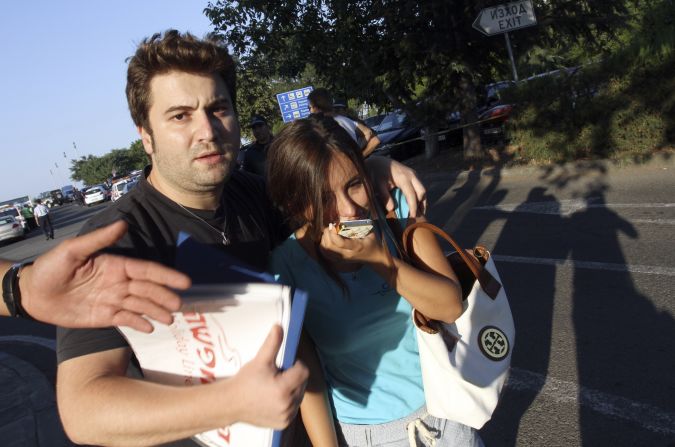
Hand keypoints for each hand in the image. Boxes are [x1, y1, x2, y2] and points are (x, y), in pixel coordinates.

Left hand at [19, 221, 190, 331]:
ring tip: (170, 320)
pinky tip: (150, 328)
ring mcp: (113, 300)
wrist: (32, 294)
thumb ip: (99, 239)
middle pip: (148, 289)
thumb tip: (123, 224)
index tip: (184, 282)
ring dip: (156, 311)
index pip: (146, 270)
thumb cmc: (51, 268)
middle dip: (165, 296)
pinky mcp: (105, 317)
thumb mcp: (72, 250)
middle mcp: (119, 283)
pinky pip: (127, 319)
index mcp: (115, 265)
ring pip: (141, 306)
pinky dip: (139, 323)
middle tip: (179, 305)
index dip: (166, 275)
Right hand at [229, 325, 307, 428]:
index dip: (296, 365)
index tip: (284, 364)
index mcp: (283, 388)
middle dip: (294, 377)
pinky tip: (275, 397)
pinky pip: (293, 408)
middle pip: (302, 384)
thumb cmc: (245, 381)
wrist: (231, 404)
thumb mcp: (260, 361)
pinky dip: (288, 402)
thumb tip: (279, 326)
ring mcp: (286, 416)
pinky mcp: (283, 424)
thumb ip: (272, 343)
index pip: (304, 371)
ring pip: (299, 396)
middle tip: (278, 375)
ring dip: (293, 389)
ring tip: (275, 386)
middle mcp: (287, 405)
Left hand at [318, 225, 384, 265]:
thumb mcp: (370, 230)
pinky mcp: (338, 260)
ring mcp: (342, 259)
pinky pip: (325, 253)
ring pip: (326, 250)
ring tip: (329, 232)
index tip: (333, 224)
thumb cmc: (373, 241)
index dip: (333, 233)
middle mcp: (347, 254)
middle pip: (329, 246)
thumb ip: (359, 223)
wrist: (375, 257)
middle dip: (327, 234)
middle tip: (331, 226)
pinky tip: (327, 238)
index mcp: (356, 247)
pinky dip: (323, 245)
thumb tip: (348, 213)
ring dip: (324, 239)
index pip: (340, 243)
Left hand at [365, 156, 426, 216]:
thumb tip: (391, 209)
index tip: (412, 217)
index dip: (413, 207)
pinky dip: (419, 196)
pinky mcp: (413, 175)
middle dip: (421, 205)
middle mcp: (411, 175)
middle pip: (422, 192)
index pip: (412, 195)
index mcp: (403, 178)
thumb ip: (384, 196)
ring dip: (422, 201)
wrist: (379, 161)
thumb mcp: (378, 184)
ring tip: (419, 212)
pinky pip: (420, 186)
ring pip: (422, 189)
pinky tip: (416, 204)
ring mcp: (413, 174)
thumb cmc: (377, 174)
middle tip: (417, 216)